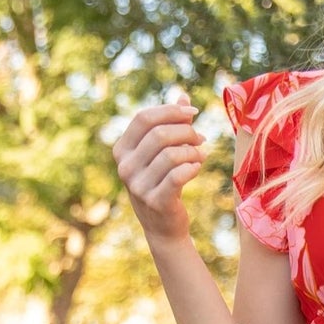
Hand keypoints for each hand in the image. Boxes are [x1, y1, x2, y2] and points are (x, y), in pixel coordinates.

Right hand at [112, 86, 206, 243]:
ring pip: (171, 154)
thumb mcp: (162, 153)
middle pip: (159, 134)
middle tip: (201, 139)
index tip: (193, 113)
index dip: (171, 111)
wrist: (164, 227)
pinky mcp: (155, 201)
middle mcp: (125, 167)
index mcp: (122, 149)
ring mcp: (138, 185)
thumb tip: (183, 96)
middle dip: (186, 132)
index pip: (144, 118)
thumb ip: (171, 125)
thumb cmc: (164, 184)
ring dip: (193, 151)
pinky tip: (197, 168)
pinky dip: (192, 167)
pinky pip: (178, 175)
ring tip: (201, 155)